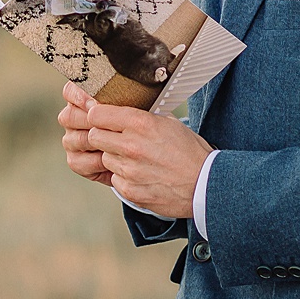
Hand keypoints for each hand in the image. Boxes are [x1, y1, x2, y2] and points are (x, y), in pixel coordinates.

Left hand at [58, 82, 212, 217]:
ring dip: (114, 158)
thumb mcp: (169, 123)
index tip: (102, 119)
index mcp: (140, 123)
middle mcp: (131, 145)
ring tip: (136, 160)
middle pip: (93, 136)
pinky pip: (114, 179)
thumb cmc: (190, 152)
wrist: (206, 185)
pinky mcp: (129, 190)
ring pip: (103, 158)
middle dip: (102, 136)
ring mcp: (129, 169)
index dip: (98, 116)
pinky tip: (141, 175)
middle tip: (117, 140)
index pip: (97, 114)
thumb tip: (120, 108)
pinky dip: (124, 177)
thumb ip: (142, 116)